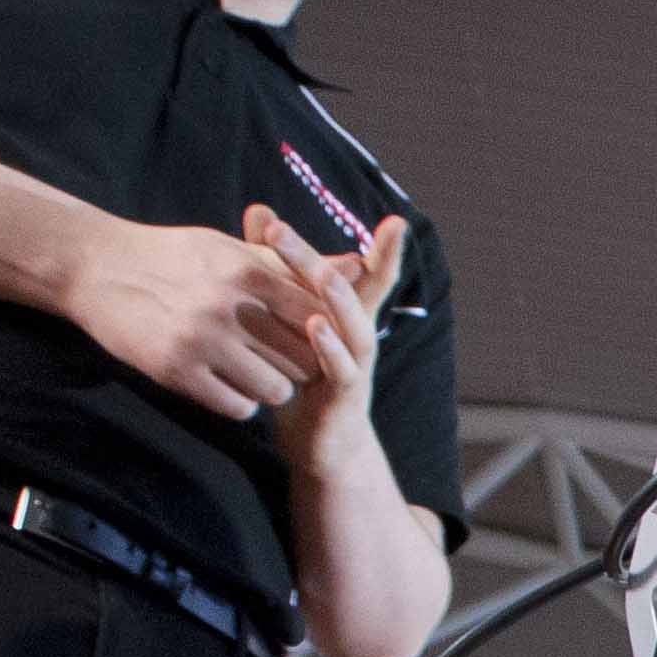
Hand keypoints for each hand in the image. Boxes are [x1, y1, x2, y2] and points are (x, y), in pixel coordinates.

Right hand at [56, 212, 337, 418]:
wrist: (96, 268)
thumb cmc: (172, 257)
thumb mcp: (229, 249)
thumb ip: (291, 264)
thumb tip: (357, 265)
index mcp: (247, 273)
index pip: (316, 316)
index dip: (323, 333)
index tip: (313, 337)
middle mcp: (229, 308)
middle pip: (303, 359)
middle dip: (302, 366)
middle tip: (286, 362)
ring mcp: (202, 341)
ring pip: (275, 389)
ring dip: (272, 388)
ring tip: (256, 374)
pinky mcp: (177, 371)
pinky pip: (237, 407)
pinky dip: (241, 403)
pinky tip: (229, 386)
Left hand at [242, 204, 405, 476]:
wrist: (320, 445)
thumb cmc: (302, 376)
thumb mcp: (287, 319)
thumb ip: (277, 266)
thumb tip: (259, 210)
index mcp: (346, 315)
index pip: (369, 275)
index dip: (386, 251)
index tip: (397, 222)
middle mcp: (358, 335)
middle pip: (347, 290)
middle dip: (313, 257)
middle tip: (278, 229)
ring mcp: (356, 365)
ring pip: (352, 326)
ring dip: (335, 299)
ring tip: (317, 275)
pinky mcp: (345, 396)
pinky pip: (341, 368)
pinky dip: (330, 346)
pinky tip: (315, 326)